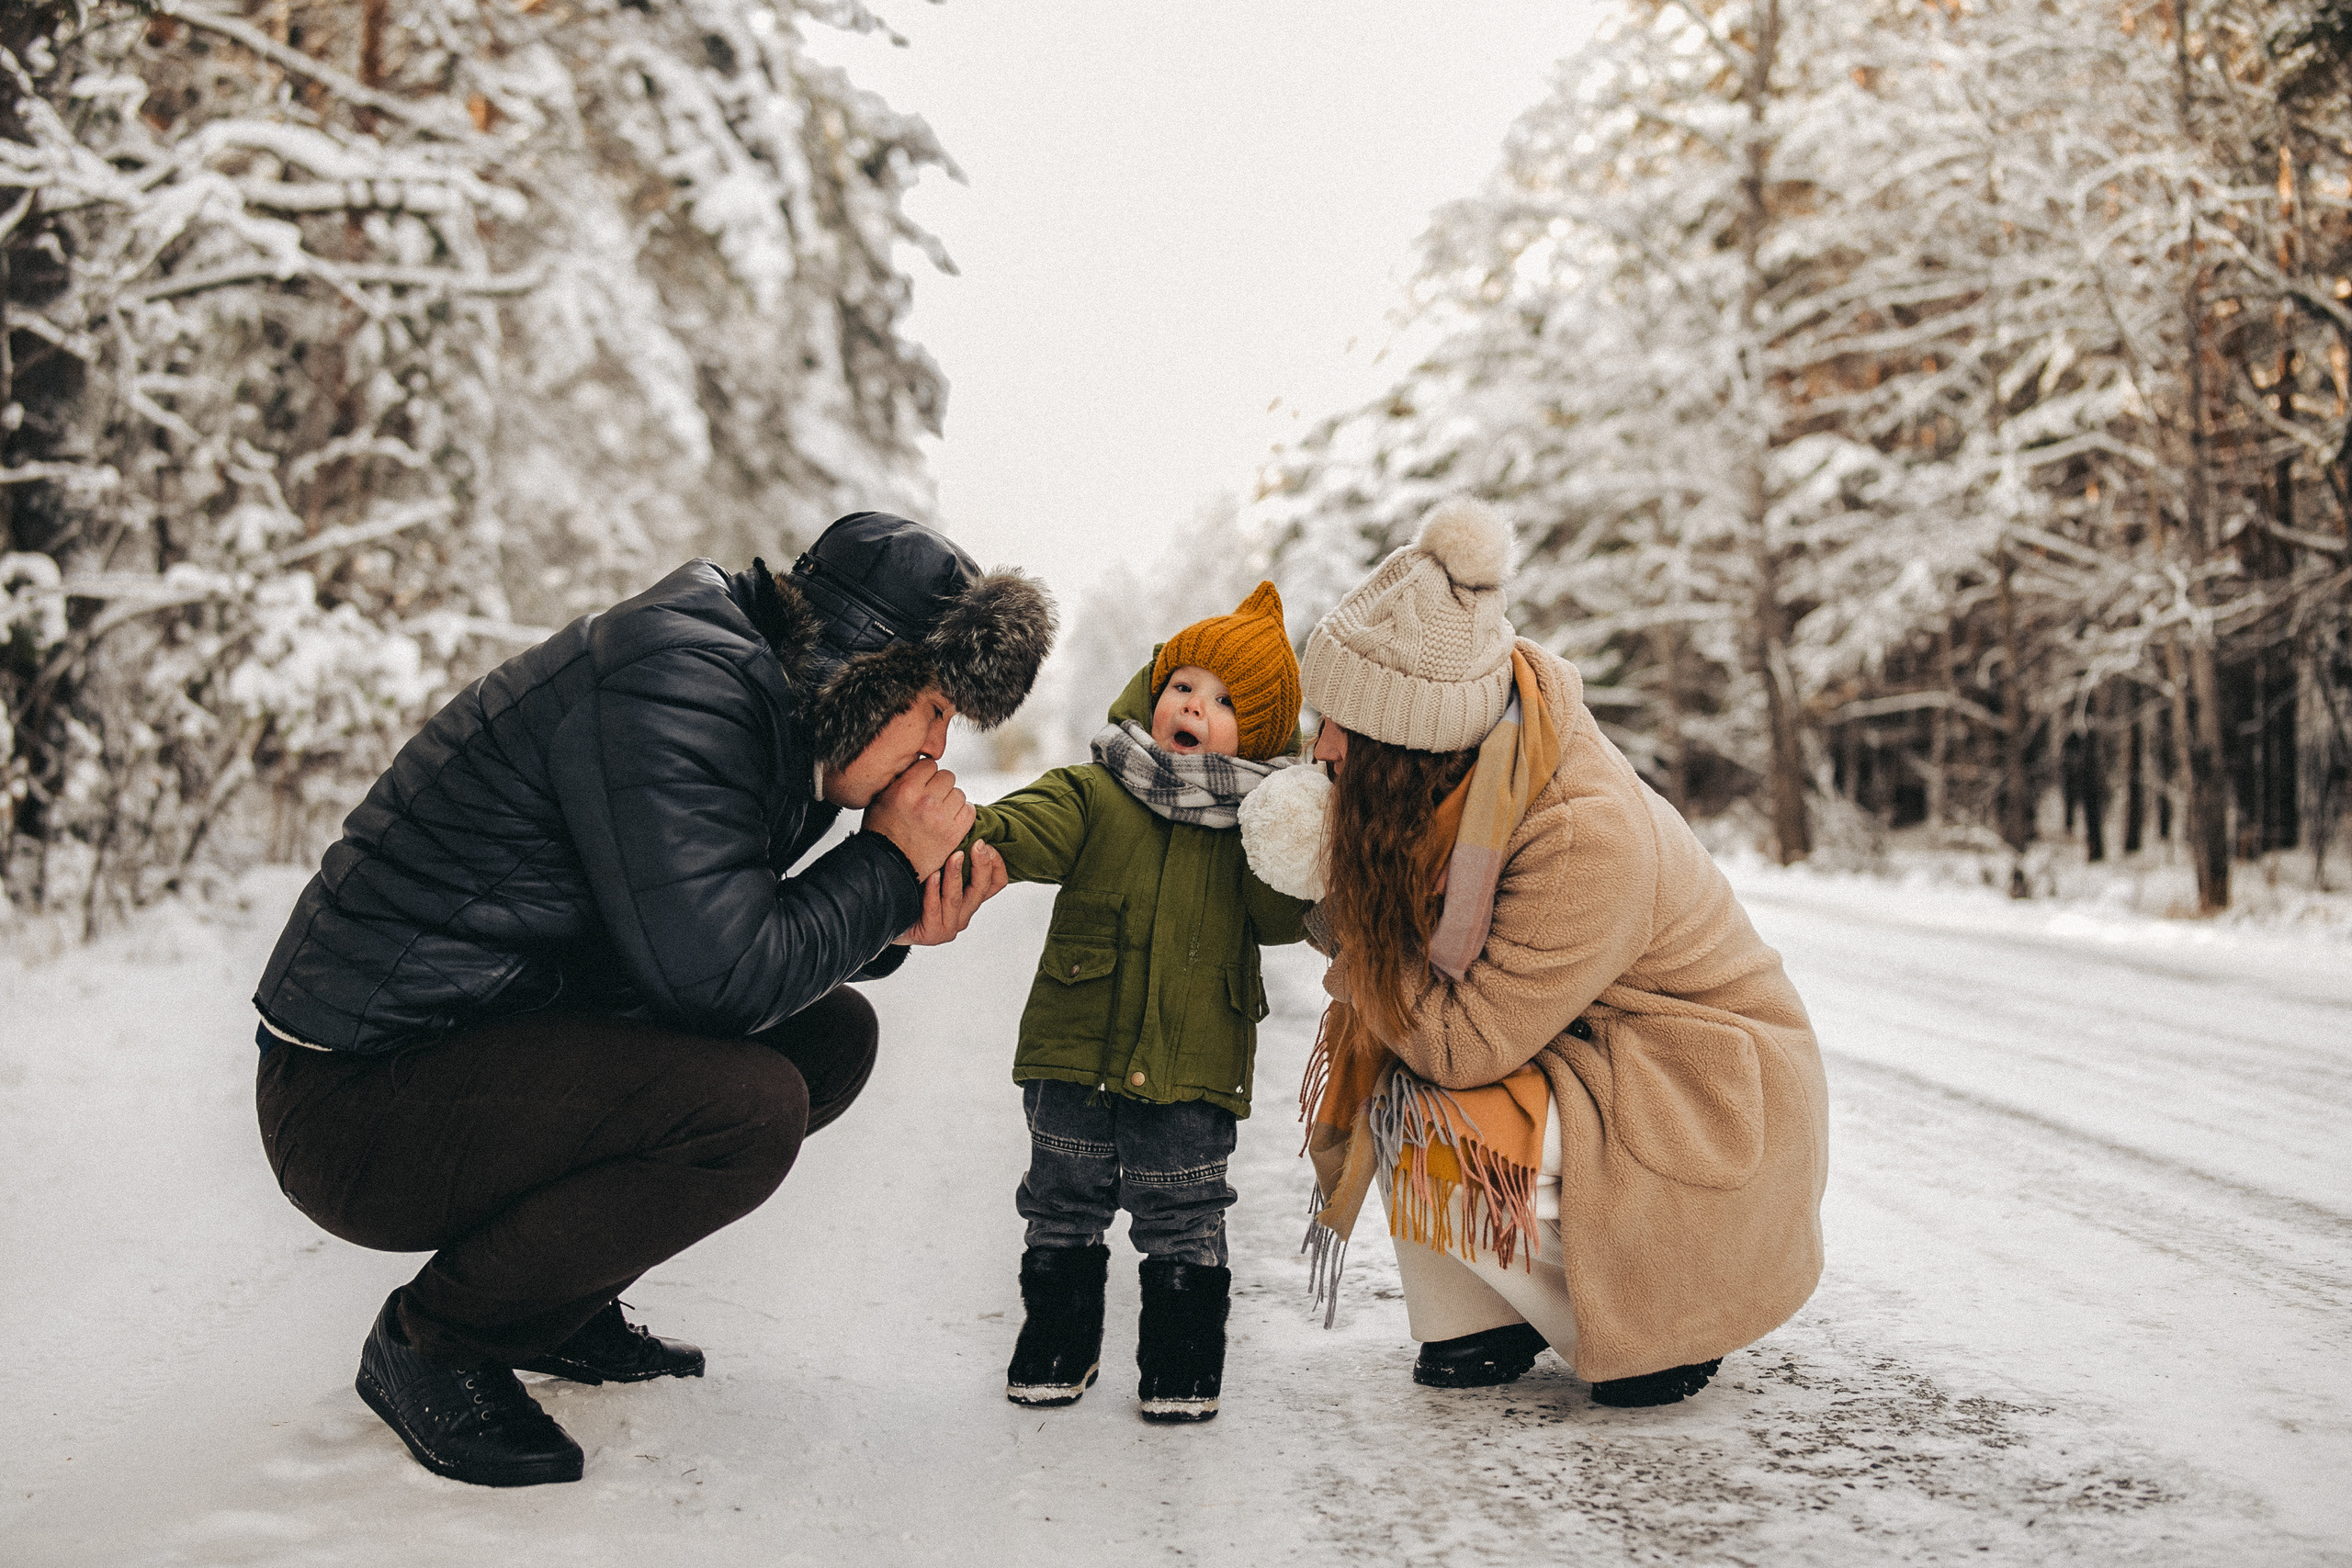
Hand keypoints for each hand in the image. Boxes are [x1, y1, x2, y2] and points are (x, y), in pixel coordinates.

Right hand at [862, 757, 972, 878]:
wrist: (889, 865)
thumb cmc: (881, 832)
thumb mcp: (880, 798)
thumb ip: (899, 779)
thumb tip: (916, 762)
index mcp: (905, 789)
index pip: (930, 764)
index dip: (927, 774)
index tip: (924, 783)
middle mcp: (925, 801)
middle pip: (947, 777)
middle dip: (940, 786)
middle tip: (932, 799)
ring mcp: (941, 818)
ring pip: (959, 793)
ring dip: (951, 800)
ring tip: (940, 811)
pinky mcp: (953, 833)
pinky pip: (970, 810)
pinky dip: (963, 813)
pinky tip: (951, 819)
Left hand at [895, 842, 1008, 945]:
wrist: (887, 918)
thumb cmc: (911, 889)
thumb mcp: (936, 868)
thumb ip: (951, 855)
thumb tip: (962, 824)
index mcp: (970, 898)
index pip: (996, 882)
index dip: (995, 863)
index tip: (984, 844)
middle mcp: (964, 913)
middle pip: (982, 888)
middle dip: (981, 864)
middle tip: (977, 845)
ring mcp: (949, 925)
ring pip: (957, 898)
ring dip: (956, 874)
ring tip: (955, 855)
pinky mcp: (932, 934)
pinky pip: (934, 910)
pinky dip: (933, 892)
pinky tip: (932, 876)